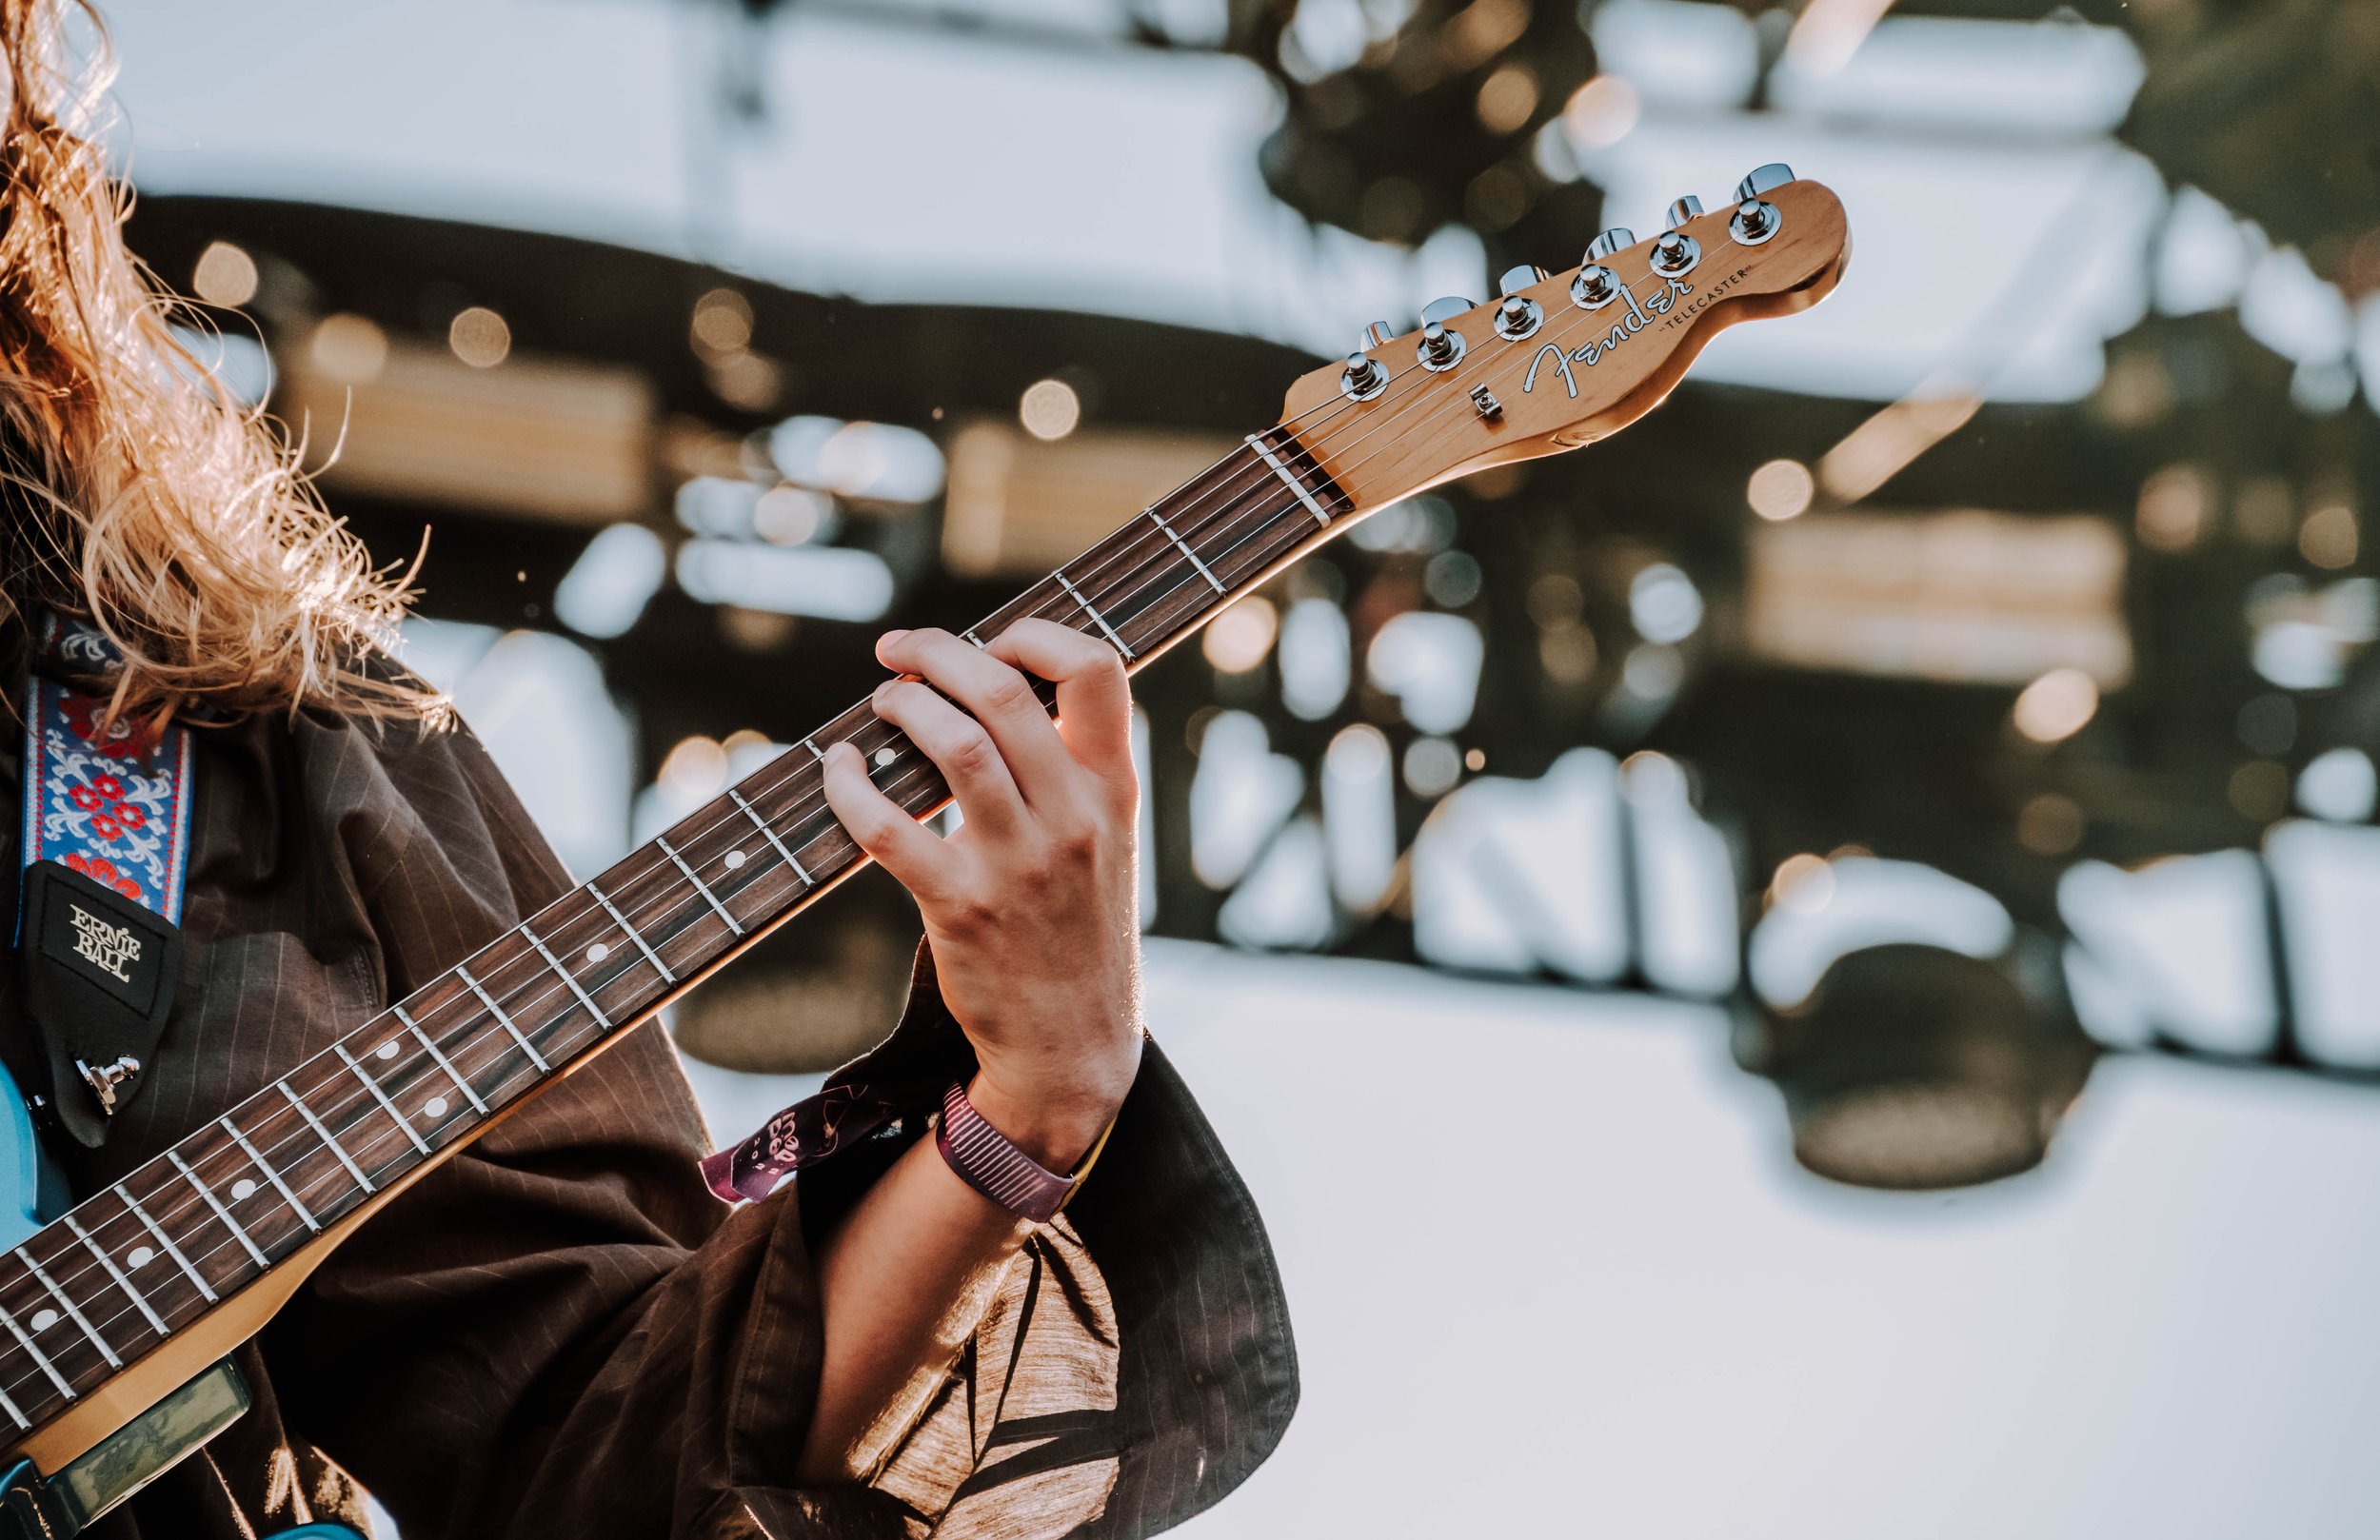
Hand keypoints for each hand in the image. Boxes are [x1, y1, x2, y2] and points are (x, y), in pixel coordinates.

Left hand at [821, 620, 1142, 1169]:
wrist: (1073, 1043)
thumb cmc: (1078, 930)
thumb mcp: (1107, 840)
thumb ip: (1071, 766)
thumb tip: (993, 685)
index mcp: (1112, 790)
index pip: (1097, 670)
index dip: (1034, 634)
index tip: (990, 640)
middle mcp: (1073, 818)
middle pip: (1002, 693)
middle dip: (937, 653)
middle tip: (898, 653)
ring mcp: (1019, 863)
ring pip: (950, 744)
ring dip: (900, 706)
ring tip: (882, 706)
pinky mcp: (961, 908)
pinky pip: (888, 827)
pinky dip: (850, 786)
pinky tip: (839, 770)